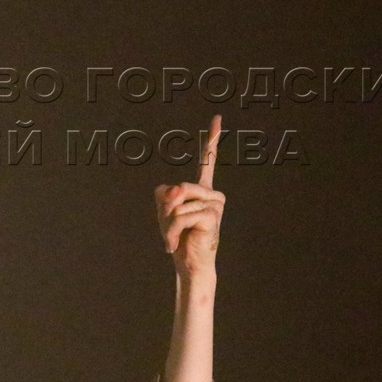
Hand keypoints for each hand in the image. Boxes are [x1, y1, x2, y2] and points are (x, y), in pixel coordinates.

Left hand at [155, 113, 224, 275]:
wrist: (188, 263)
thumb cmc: (178, 237)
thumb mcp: (164, 210)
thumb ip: (166, 193)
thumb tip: (179, 190)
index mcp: (202, 189)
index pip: (207, 160)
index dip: (211, 139)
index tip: (217, 118)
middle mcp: (213, 194)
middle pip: (178, 188)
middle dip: (166, 210)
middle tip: (170, 229)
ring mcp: (215, 204)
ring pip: (178, 203)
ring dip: (168, 224)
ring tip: (173, 239)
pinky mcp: (212, 216)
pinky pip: (182, 215)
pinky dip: (172, 231)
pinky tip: (175, 244)